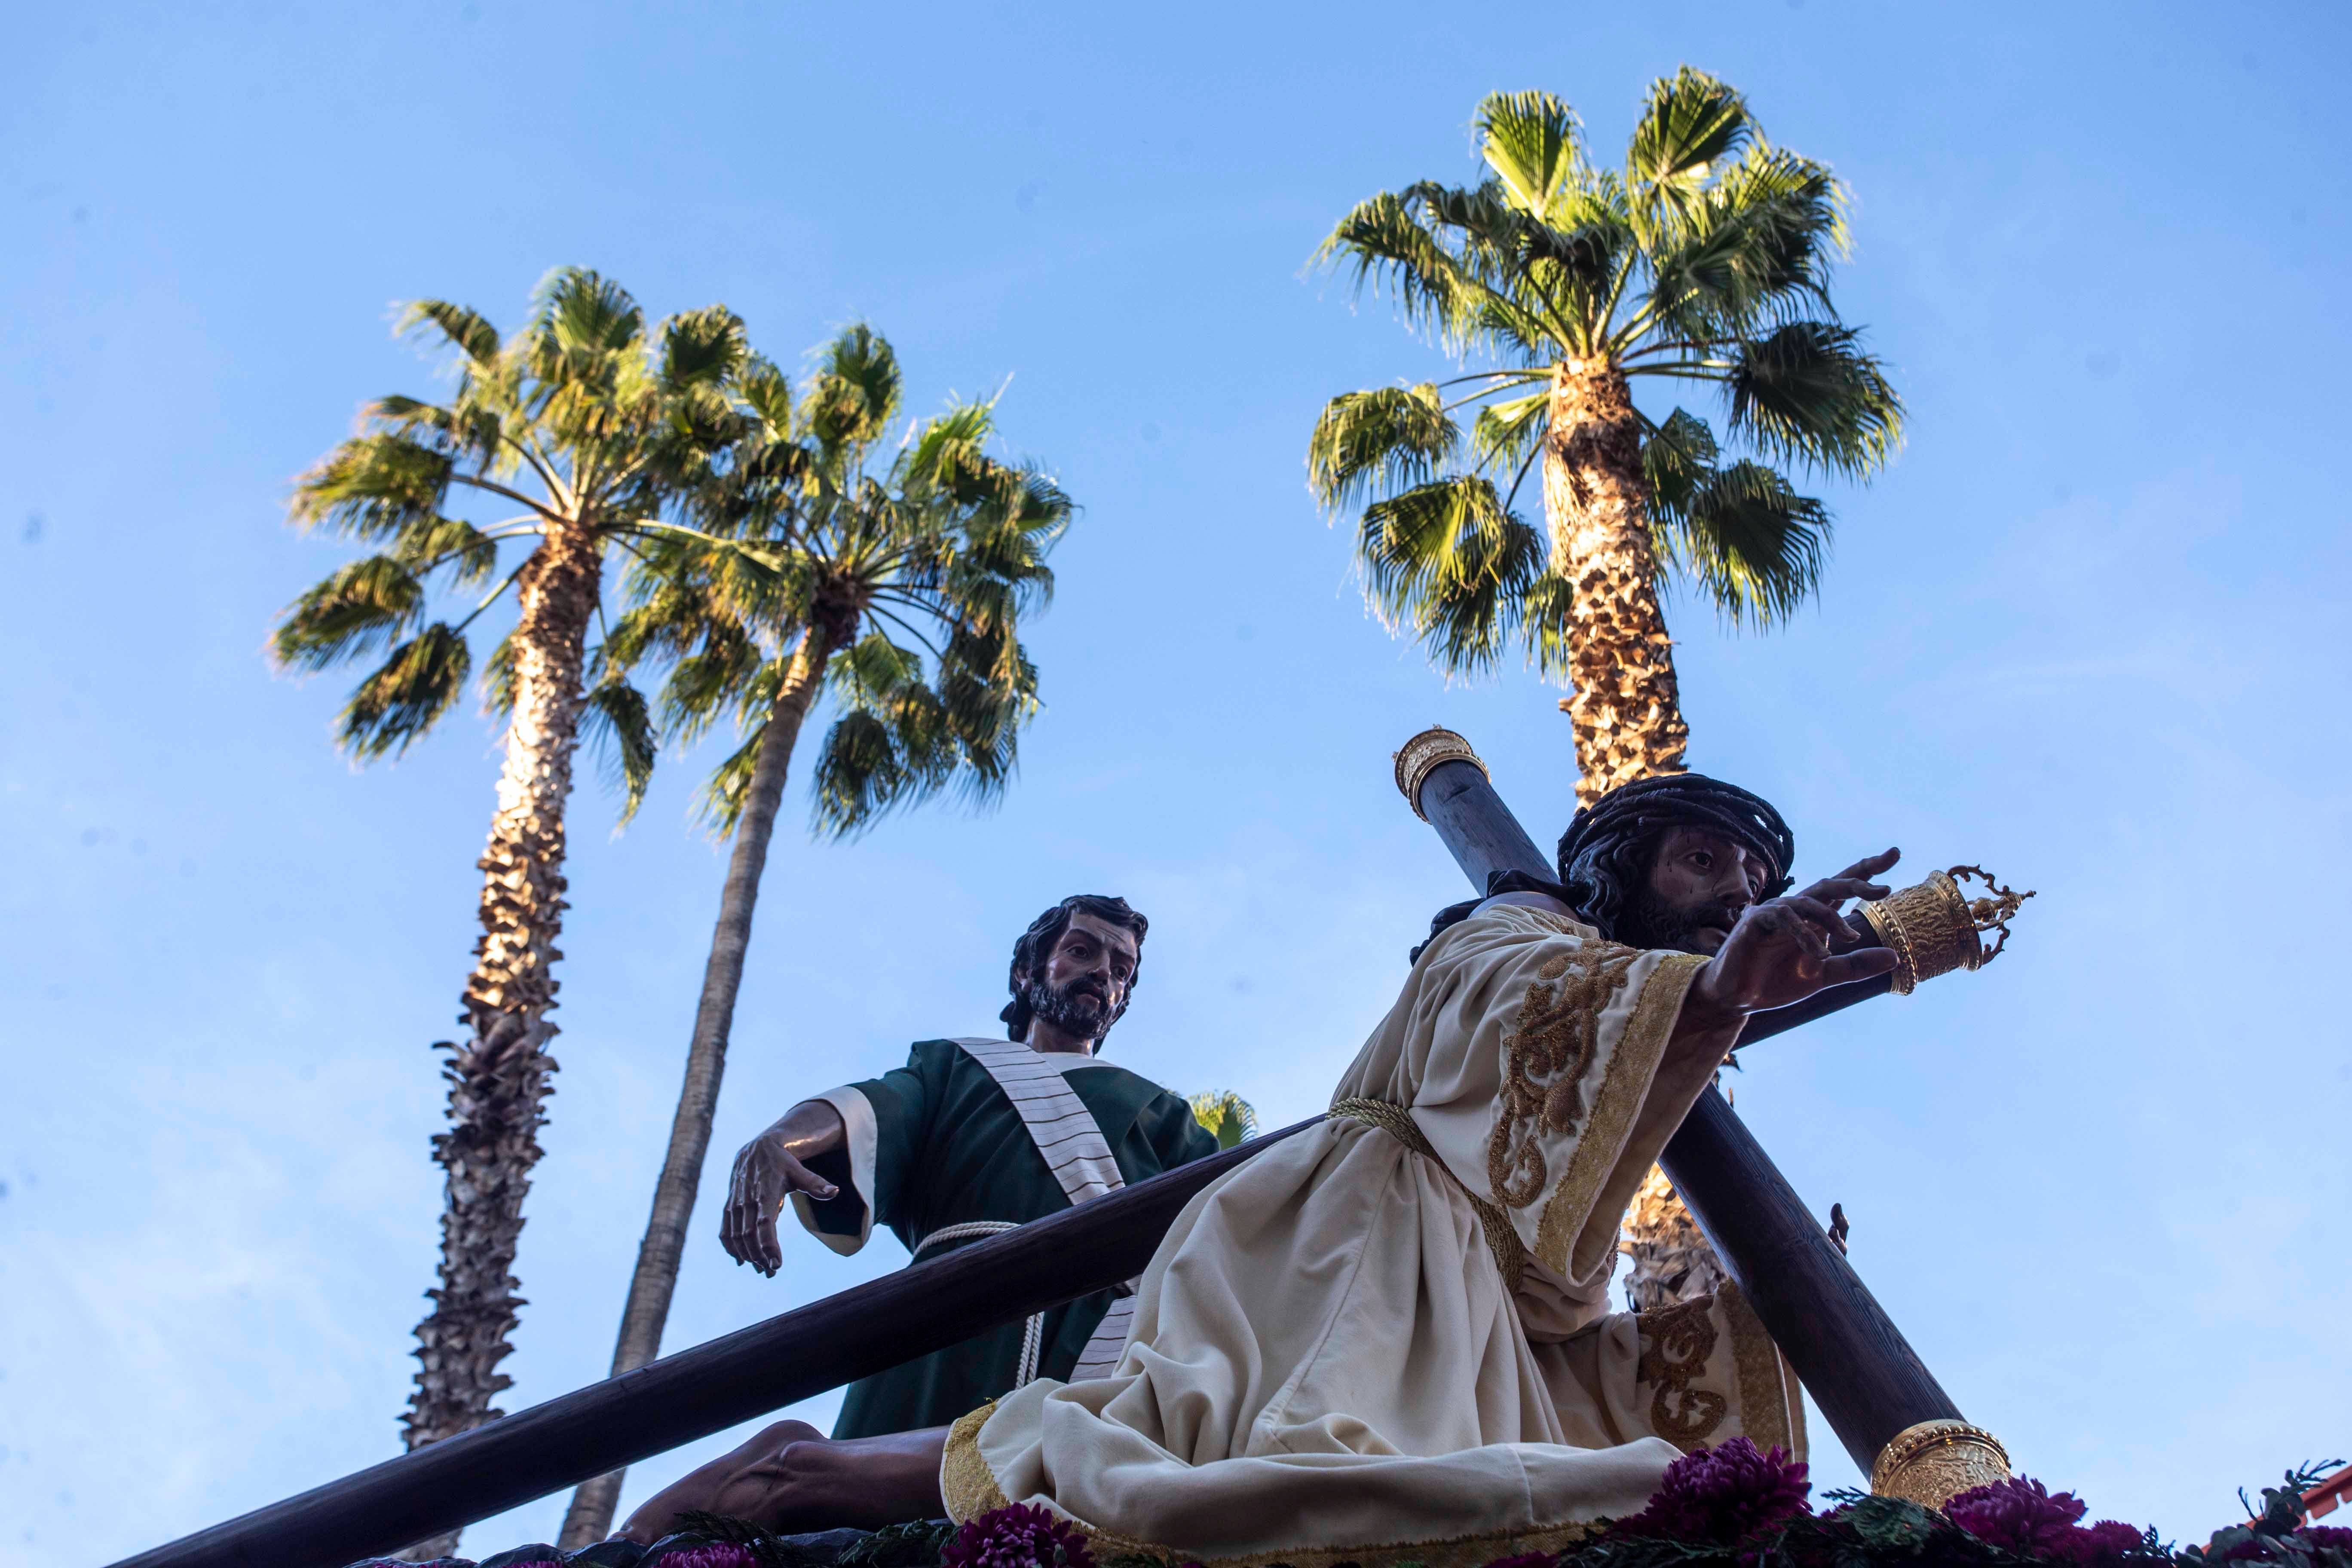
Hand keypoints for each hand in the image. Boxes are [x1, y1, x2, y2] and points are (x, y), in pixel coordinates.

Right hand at [719, 1110, 841, 1277]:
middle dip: (759, 1257)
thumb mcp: (799, 1171)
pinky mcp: (729, 1207)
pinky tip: (740, 1260)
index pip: (765, 1224)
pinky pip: (725, 1231)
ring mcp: (735, 1204)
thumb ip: (815, 1184)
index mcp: (765, 1193)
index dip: (768, 1245)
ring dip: (746, 1255)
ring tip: (760, 1269)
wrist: (757, 1149)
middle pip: (749, 1236)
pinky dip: (731, 1247)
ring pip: (736, 1236)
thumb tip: (835, 1191)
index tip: (776, 1264)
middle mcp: (747, 1201)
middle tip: (771, 1272)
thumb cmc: (782, 1163)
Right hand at [1688, 866, 1902, 1023]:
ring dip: (1833, 919)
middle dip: (1859, 880)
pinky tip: (1819, 954)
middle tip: (1886, 889)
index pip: (1843, 887)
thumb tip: (1897, 956)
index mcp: (1813, 917)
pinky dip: (1805, 936)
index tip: (1895, 854)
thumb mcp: (1824, 975)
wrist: (1739, 999)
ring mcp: (1775, 912)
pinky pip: (1785, 919)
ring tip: (1850, 938)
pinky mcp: (1757, 921)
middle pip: (1830, 884)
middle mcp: (1796, 908)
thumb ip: (1856, 965)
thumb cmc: (1777, 982)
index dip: (1867, 870)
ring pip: (1810, 902)